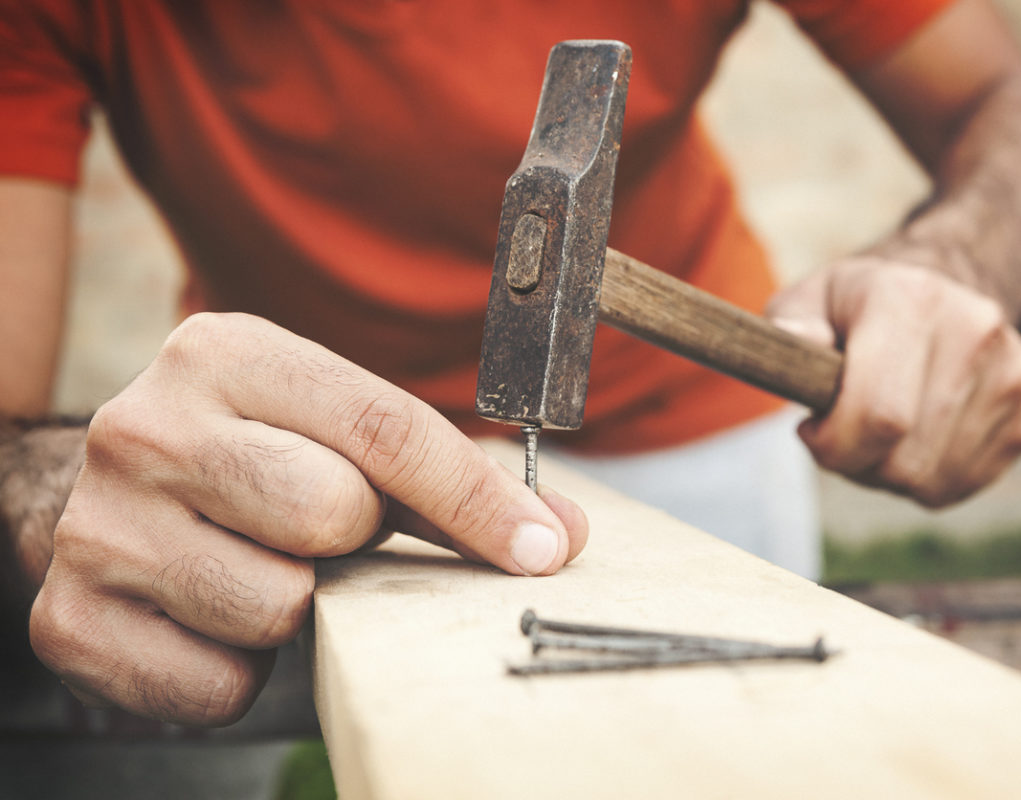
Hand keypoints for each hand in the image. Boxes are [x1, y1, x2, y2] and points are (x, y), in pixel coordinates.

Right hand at [29, 313, 586, 724]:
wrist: (107, 495)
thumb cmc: (252, 456)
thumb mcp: (334, 430)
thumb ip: (444, 477)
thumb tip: (557, 536)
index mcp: (224, 353)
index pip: (382, 426)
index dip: (476, 499)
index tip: (542, 547)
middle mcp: (146, 427)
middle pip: (330, 511)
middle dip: (357, 539)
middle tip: (328, 532)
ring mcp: (98, 524)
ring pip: (277, 604)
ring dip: (299, 607)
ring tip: (266, 568)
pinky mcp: (72, 617)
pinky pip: (218, 684)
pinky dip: (244, 670)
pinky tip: (219, 621)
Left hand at [767, 255, 1020, 507]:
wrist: (940, 297)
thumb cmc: (856, 309)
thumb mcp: (811, 297)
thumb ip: (792, 320)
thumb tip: (796, 341)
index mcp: (913, 298)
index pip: (879, 414)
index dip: (833, 444)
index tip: (810, 428)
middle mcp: (975, 331)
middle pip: (903, 459)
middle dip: (854, 462)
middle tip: (838, 432)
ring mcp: (1012, 376)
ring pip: (930, 481)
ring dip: (886, 474)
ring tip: (876, 431)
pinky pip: (959, 486)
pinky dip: (923, 481)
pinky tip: (911, 438)